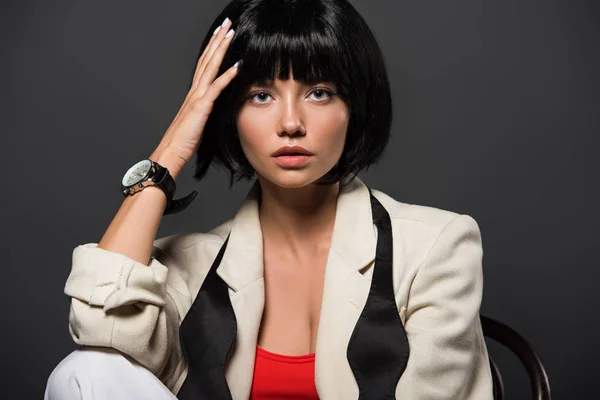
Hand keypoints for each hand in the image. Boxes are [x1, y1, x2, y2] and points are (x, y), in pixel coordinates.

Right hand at [151, 18, 238, 177]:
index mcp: (194, 94)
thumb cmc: (184, 142)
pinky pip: (216, 88)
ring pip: (210, 67)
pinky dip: (227, 75)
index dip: (213, 48)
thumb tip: (216, 106)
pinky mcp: (201, 107)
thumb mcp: (199, 122)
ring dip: (221, 48)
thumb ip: (206, 110)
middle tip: (226, 23)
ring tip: (230, 32)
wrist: (171, 152)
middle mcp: (195, 91)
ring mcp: (197, 98)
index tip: (221, 34)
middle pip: (206, 59)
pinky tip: (238, 64)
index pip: (204, 65)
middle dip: (217, 40)